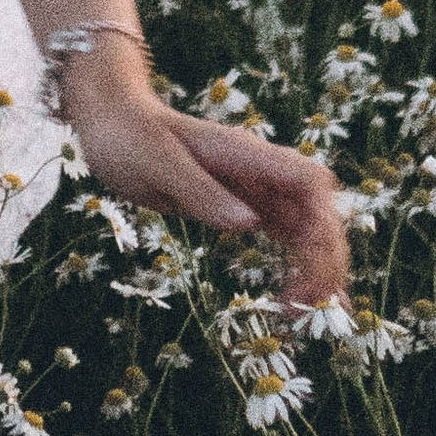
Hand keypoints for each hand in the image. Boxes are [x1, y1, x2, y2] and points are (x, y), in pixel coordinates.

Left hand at [66, 75, 348, 307]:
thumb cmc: (128, 135)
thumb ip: (201, 192)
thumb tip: (249, 225)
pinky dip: (295, 265)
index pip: (309, 182)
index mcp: (244, 154)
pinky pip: (282, 236)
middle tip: (309, 307)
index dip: (322, 221)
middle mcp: (257, 171)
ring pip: (305, 227)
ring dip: (315, 267)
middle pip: (317, 210)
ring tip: (307, 315)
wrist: (110, 120)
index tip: (309, 264)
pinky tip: (293, 299)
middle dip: (324, 256)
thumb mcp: (157, 164)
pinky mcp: (238, 206)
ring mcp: (251, 189)